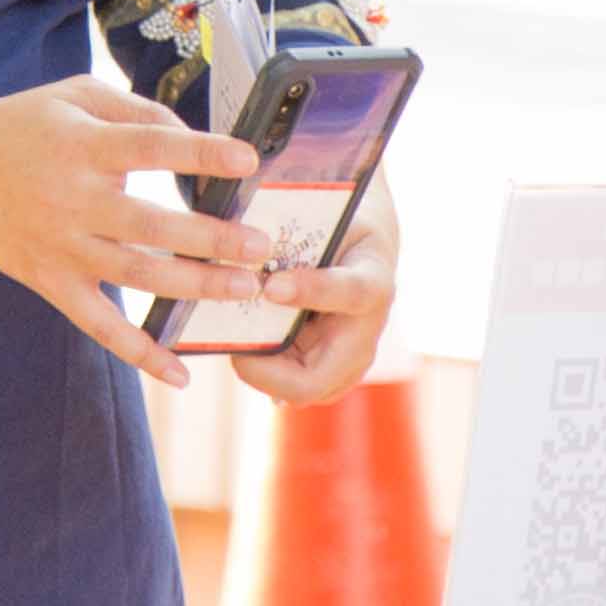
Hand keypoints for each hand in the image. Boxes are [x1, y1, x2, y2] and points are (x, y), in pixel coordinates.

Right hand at [0, 80, 263, 387]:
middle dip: (211, 238)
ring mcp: (62, 248)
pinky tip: (180, 374)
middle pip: (151, 225)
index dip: (200, 154)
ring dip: (194, 287)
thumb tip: (191, 137)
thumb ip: (136, 110)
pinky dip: (138, 354)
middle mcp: (72, 200)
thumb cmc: (22, 127)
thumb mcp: (74, 95)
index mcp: (81, 146)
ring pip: (137, 276)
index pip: (150, 148)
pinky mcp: (52, 283)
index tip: (247, 161)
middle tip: (261, 244)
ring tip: (245, 287)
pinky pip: (100, 327)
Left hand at [226, 174, 399, 405]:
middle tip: (233, 347)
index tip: (271, 285)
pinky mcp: (333, 374)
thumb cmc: (336, 226)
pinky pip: (291, 388)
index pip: (353, 293)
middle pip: (319, 378)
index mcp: (374, 281)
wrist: (358, 250)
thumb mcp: (326, 215)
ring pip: (300, 391)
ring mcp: (353, 361)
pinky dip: (262, 373)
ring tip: (232, 344)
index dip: (313, 291)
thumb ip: (293, 227)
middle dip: (268, 370)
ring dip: (261, 373)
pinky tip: (240, 352)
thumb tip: (241, 232)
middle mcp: (369, 331)